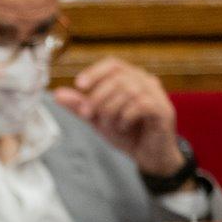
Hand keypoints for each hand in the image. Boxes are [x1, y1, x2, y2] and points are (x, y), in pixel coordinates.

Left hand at [53, 58, 184, 174]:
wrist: (149, 157)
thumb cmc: (127, 134)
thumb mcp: (98, 119)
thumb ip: (80, 106)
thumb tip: (57, 94)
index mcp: (131, 79)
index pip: (113, 64)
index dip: (95, 71)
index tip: (79, 85)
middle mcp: (146, 82)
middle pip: (118, 78)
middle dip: (97, 97)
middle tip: (86, 114)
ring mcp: (157, 95)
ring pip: (129, 91)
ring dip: (111, 109)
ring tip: (109, 125)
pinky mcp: (164, 110)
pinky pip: (141, 105)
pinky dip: (126, 117)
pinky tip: (123, 128)